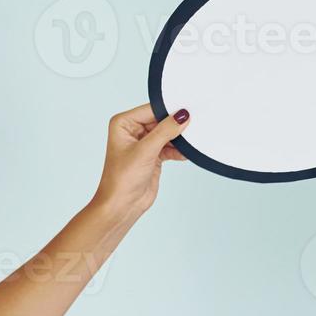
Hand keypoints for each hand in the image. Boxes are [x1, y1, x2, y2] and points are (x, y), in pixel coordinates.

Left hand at [90, 104, 189, 222]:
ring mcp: (144, 144)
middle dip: (176, 125)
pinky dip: (179, 150)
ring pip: (168, 134)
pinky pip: (171, 147)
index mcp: (124, 123)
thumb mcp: (145, 151)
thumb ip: (165, 131)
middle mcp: (133, 131)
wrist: (122, 205)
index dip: (169, 110)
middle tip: (193, 126)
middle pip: (161, 120)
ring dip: (179, 139)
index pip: (151, 110)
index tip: (188, 111)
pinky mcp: (153, 155)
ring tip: (190, 142)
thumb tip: (182, 116)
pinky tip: (186, 154)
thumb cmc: (121, 179)